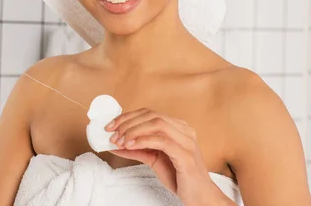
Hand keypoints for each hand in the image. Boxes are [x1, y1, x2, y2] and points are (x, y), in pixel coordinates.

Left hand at [105, 108, 232, 205]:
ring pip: (156, 124)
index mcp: (178, 127)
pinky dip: (143, 141)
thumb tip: (114, 145)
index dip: (128, 116)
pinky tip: (130, 146)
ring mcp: (187, 141)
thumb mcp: (154, 159)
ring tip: (119, 141)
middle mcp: (184, 130)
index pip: (149, 113)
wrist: (199, 196)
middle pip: (151, 115)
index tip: (111, 125)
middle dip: (127, 122)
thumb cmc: (179, 177)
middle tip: (111, 134)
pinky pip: (162, 141)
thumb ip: (137, 150)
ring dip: (133, 130)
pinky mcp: (186, 155)